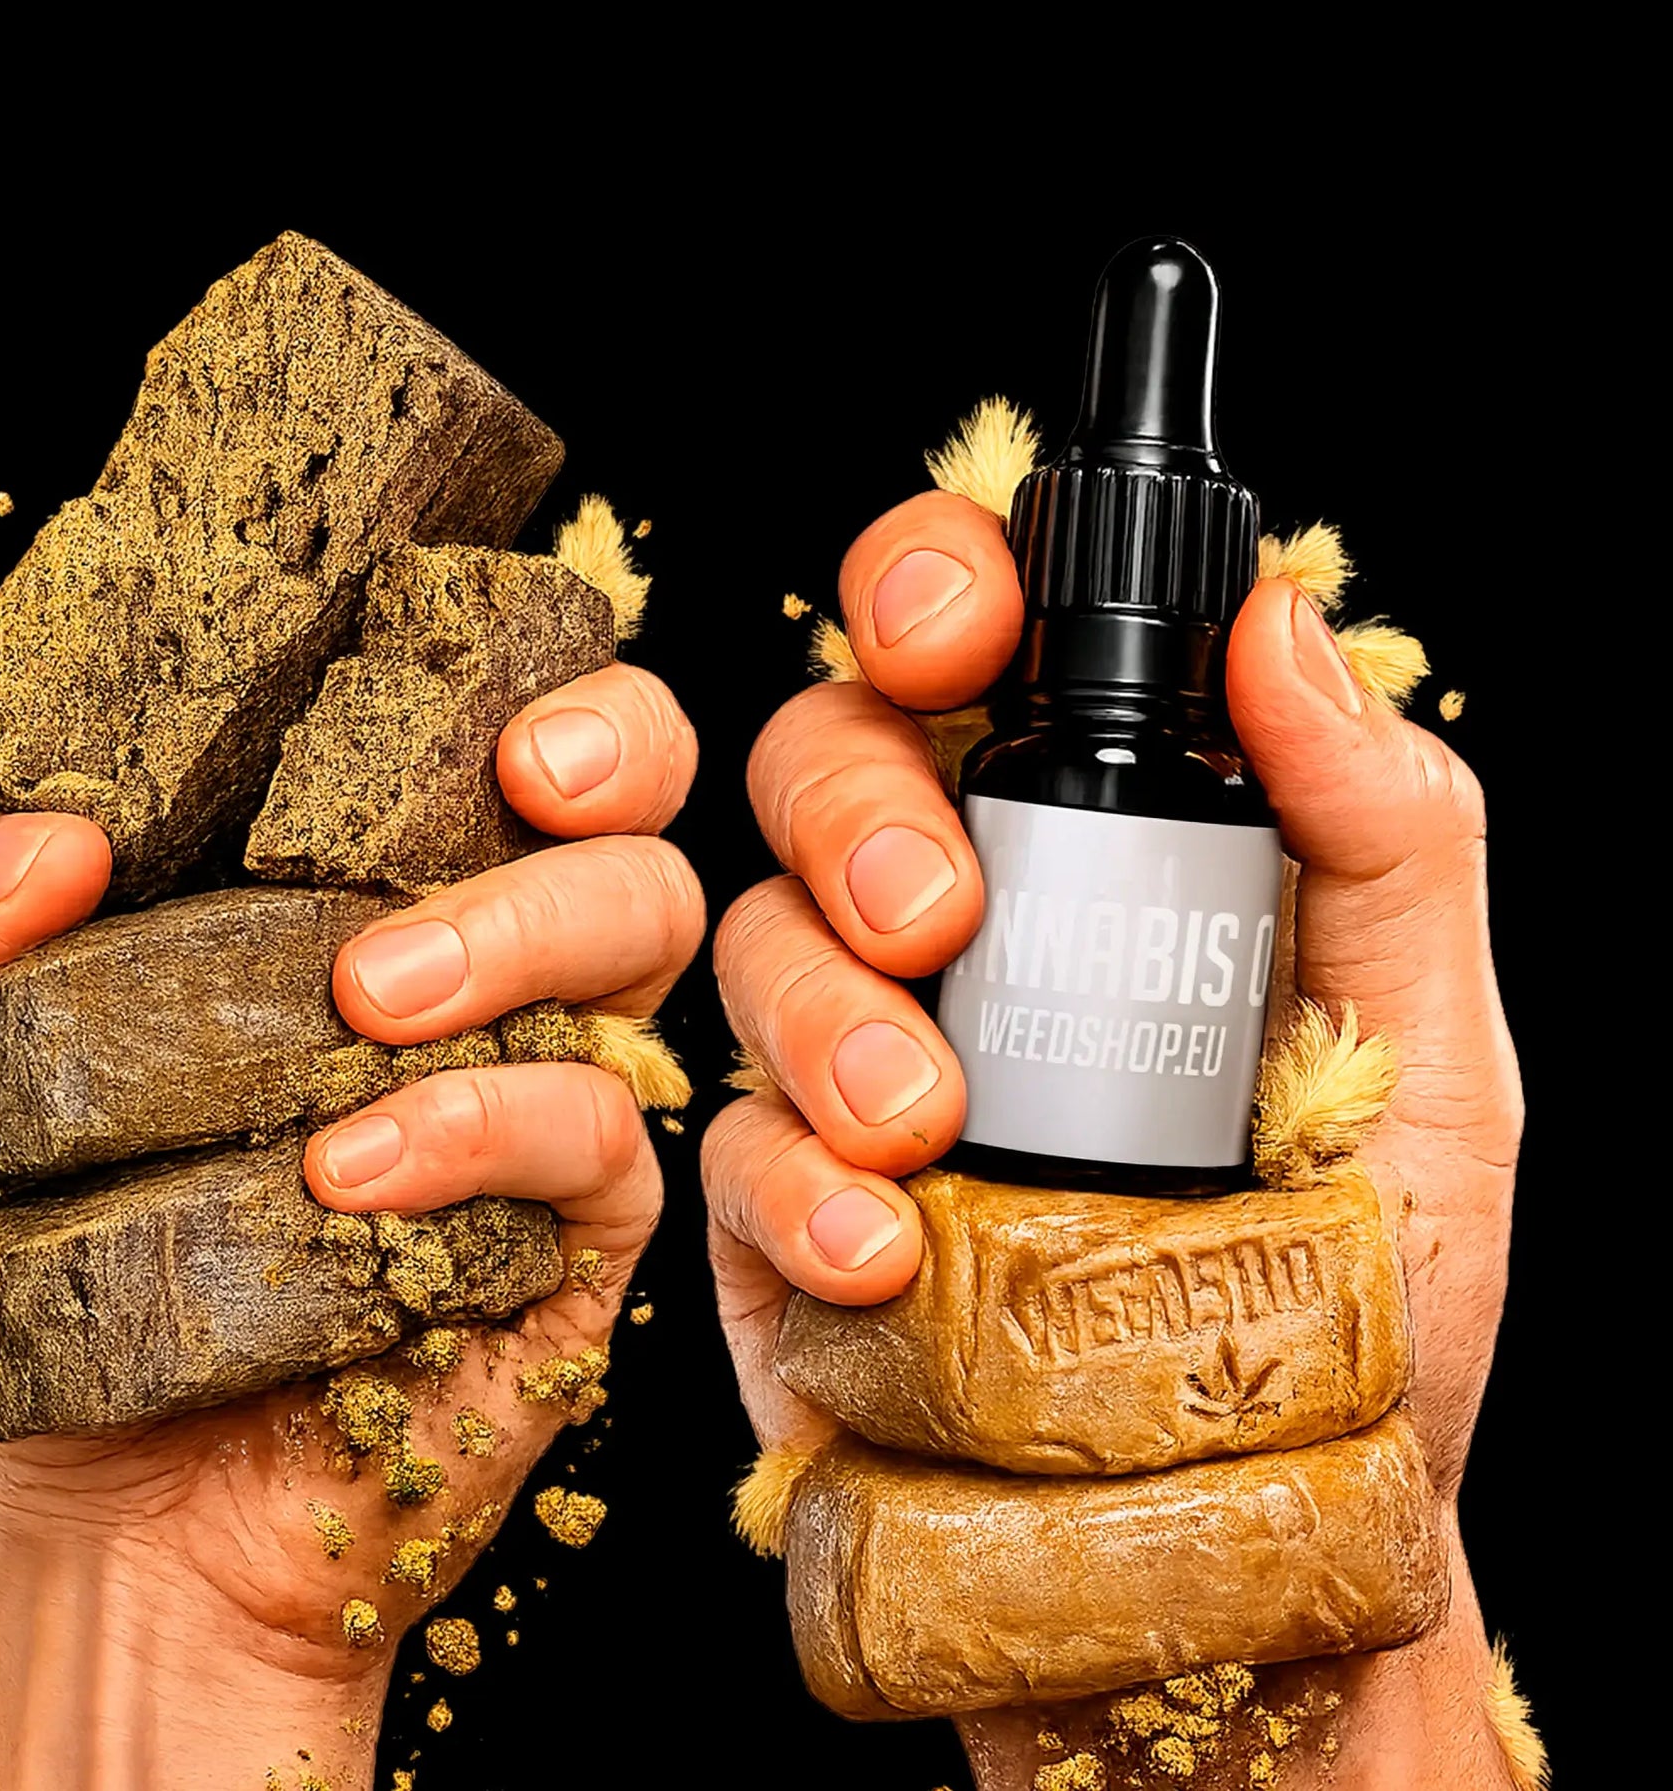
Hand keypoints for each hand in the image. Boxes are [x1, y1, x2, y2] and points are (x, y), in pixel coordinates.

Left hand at [0, 662, 700, 1790]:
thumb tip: (44, 842)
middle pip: (635, 794)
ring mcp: (551, 1083)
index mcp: (374, 875)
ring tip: (365, 1001)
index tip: (476, 684)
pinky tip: (353, 1169)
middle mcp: (495, 960)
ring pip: (649, 925)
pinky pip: (599, 1124)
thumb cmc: (57, 1248)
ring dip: (521, 930)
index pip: (507, 720)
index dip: (542, 668)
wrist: (116, 1499)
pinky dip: (485, 1119)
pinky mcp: (580, 1226)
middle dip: (614, 753)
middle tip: (515, 784)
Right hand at [702, 492, 1522, 1787]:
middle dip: (853, 807)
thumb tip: (1290, 631)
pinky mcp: (774, 1202)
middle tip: (940, 923)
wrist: (1245, 1561)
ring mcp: (846, 1060)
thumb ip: (1383, 836)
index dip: (929, 588)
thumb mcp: (1424, 1057)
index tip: (950, 631)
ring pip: (748, 932)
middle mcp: (952, 930)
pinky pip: (726, 1138)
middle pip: (819, 758)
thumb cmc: (1353, 1308)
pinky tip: (882, 1249)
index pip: (971, 651)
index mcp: (1095, 850)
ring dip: (822, 1012)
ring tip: (927, 1130)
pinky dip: (788, 1179)